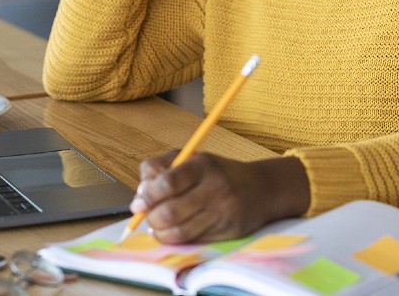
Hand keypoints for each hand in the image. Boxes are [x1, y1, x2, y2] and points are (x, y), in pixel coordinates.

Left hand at [130, 152, 309, 243]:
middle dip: (151, 217)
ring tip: (156, 226)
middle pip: (171, 211)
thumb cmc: (217, 173)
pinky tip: (172, 232)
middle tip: (145, 215)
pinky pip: (193, 240)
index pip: (168, 183)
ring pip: (180, 231)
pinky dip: (175, 239)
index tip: (138, 204)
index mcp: (202, 165)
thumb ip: (161, 167)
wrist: (260, 189)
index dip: (148, 196)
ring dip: (160, 232)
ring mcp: (221, 212)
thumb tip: (140, 192)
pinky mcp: (226, 231)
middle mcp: (214, 188)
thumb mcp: (191, 158)